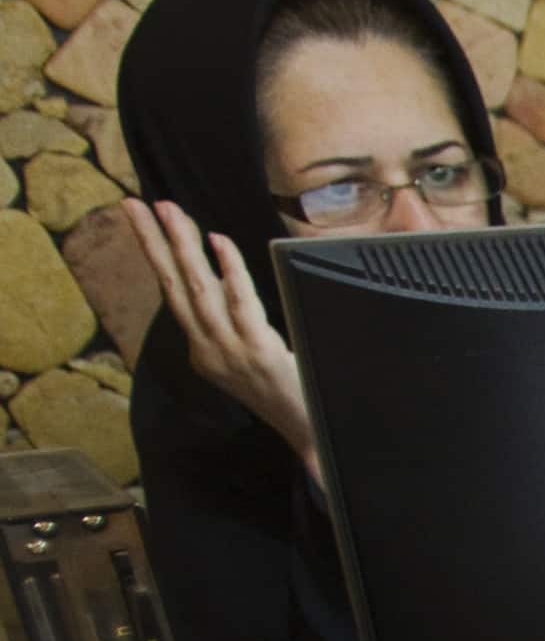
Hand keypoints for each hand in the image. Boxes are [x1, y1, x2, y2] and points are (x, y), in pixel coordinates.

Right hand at [122, 199, 315, 482]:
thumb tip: (227, 282)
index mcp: (203, 350)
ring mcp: (230, 351)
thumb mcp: (249, 359)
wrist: (311, 437)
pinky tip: (218, 241)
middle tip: (137, 204)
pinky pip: (240, 302)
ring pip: (198, 288)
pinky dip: (229, 269)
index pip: (174, 292)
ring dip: (182, 246)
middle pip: (174, 285)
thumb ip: (235, 325)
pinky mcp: (257, 352)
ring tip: (169, 211)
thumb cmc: (288, 395)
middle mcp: (208, 349)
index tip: (143, 220)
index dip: (157, 255)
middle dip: (154, 241)